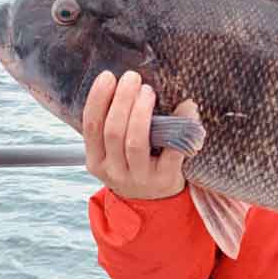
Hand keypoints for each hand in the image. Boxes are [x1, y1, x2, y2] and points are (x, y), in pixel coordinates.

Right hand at [82, 70, 191, 199]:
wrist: (154, 202)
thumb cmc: (134, 164)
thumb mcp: (113, 152)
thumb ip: (113, 126)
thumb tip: (124, 83)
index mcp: (96, 160)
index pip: (91, 127)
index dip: (98, 99)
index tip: (108, 76)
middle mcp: (114, 170)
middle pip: (113, 131)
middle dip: (122, 100)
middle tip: (133, 78)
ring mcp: (139, 177)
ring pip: (136, 142)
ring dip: (141, 112)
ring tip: (148, 91)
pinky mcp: (165, 179)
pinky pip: (173, 151)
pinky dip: (181, 127)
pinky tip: (187, 108)